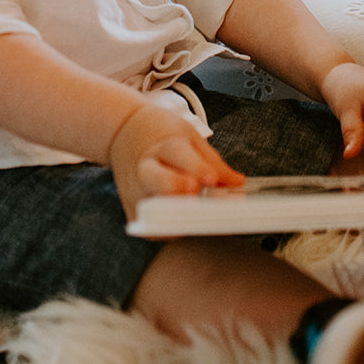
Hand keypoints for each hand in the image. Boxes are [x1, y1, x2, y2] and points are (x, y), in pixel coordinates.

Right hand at [108, 93, 243, 221]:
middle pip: (158, 181)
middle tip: (196, 192)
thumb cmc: (163, 136)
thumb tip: (237, 183)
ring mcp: (136, 192)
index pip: (178, 154)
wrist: (126, 134)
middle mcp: (145, 169)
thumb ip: (213, 161)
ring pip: (154, 211)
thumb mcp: (190, 137)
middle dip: (178, 188)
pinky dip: (171, 229)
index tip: (212, 179)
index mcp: (163, 146)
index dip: (196, 168)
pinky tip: (186, 223)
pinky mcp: (133, 211)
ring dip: (178, 216)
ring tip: (197, 214)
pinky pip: (153, 229)